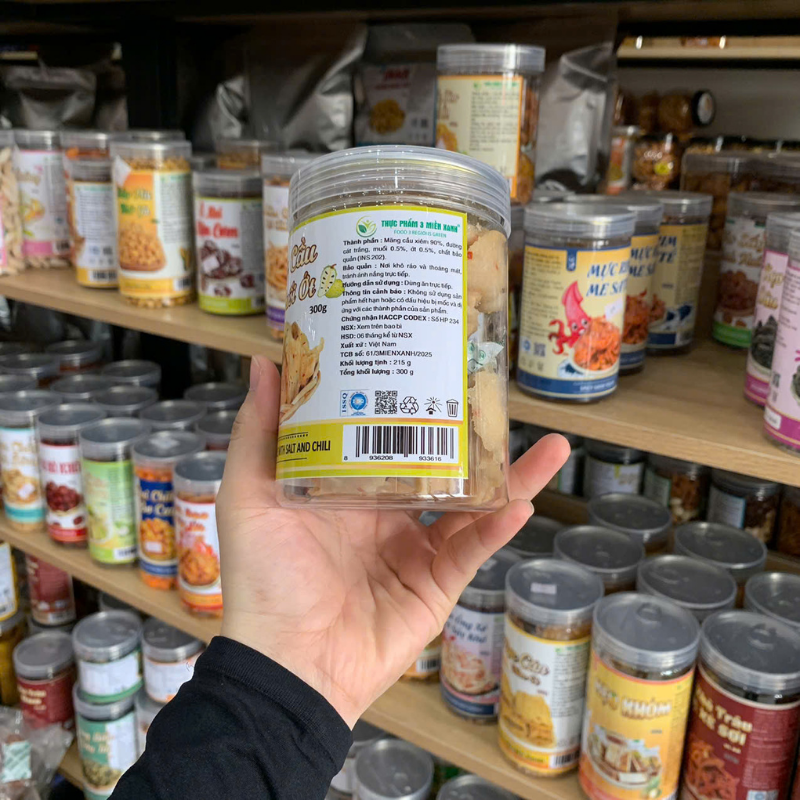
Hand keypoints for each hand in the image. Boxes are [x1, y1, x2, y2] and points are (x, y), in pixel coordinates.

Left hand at [217, 356, 569, 727]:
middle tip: (503, 400)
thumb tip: (266, 363)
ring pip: (471, 505)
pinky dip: (498, 528)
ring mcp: (415, 552)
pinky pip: (472, 551)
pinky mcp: (436, 586)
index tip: (436, 366)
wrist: (287, 664)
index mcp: (347, 490)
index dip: (414, 406)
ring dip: (512, 479)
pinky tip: (522, 502)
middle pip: (441, 467)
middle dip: (475, 437)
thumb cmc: (263, 579)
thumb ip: (259, 433)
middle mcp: (386, 516)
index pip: (388, 438)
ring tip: (549, 448)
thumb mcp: (251, 496)